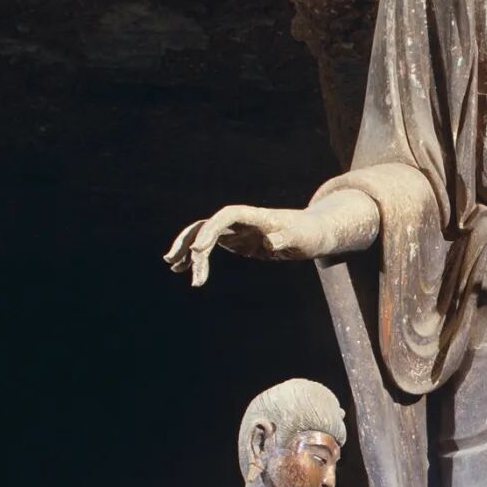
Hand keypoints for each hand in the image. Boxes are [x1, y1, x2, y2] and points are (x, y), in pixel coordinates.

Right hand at [164, 199, 369, 287]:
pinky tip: (187, 269)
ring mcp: (237, 230)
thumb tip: (270, 242)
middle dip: (189, 241)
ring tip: (174, 267)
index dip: (211, 230)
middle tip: (175, 262)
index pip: (226, 216)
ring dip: (188, 249)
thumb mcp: (303, 238)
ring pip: (204, 235)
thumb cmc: (310, 234)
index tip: (199, 250)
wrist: (313, 232)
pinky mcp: (237, 242)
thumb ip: (286, 239)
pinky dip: (198, 257)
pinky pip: (211, 246)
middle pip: (208, 225)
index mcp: (256, 216)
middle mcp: (242, 220)